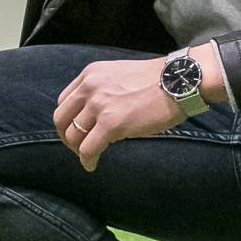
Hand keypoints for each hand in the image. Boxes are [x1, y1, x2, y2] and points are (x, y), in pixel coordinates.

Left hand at [55, 51, 213, 171]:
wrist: (179, 81)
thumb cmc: (158, 80)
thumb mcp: (120, 75)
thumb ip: (103, 89)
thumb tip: (97, 113)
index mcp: (90, 75)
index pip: (65, 100)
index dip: (68, 118)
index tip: (76, 129)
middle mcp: (89, 87)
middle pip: (61, 118)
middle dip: (66, 135)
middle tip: (76, 146)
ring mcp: (99, 105)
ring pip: (73, 135)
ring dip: (77, 150)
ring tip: (87, 157)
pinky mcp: (111, 124)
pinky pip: (88, 148)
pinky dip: (87, 160)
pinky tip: (92, 165)